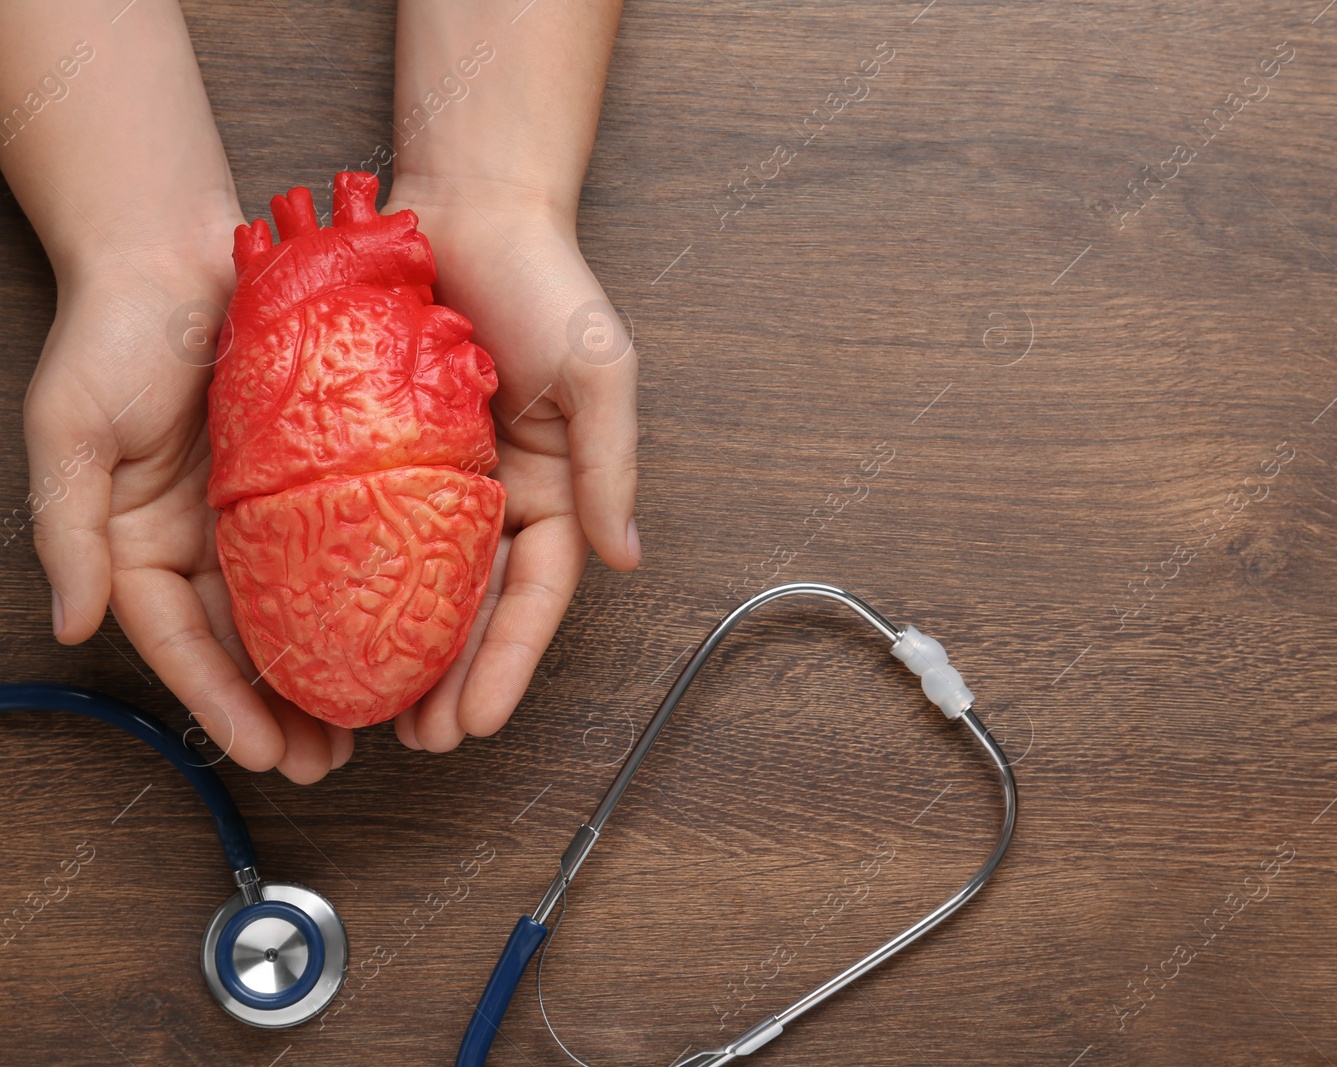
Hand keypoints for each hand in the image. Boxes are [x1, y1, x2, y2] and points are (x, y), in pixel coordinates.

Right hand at [22, 237, 354, 782]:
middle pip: (248, 642)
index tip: (264, 753)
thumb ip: (68, 529)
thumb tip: (70, 624)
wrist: (178, 251)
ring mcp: (261, 511)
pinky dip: (364, 592)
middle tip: (334, 760)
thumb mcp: (68, 430)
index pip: (180, 643)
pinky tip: (400, 629)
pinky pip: (344, 544)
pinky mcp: (311, 475)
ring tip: (376, 722)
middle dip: (287, 708)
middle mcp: (204, 540)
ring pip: (301, 608)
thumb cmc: (111, 334)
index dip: (220, 701)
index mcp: (140, 544)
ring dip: (333, 666)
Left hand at [383, 178, 639, 751]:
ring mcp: (430, 477)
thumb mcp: (600, 374)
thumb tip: (629, 558)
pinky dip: (344, 579)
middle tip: (417, 738)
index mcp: (552, 490)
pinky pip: (356, 523)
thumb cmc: (546, 281)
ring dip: (399, 650)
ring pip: (413, 582)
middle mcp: (493, 495)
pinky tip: (320, 625)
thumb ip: (611, 466)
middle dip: (451, 678)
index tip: (479, 721)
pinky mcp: (374, 448)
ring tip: (368, 711)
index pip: (538, 595)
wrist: (466, 203)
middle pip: (473, 607)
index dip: (511, 662)